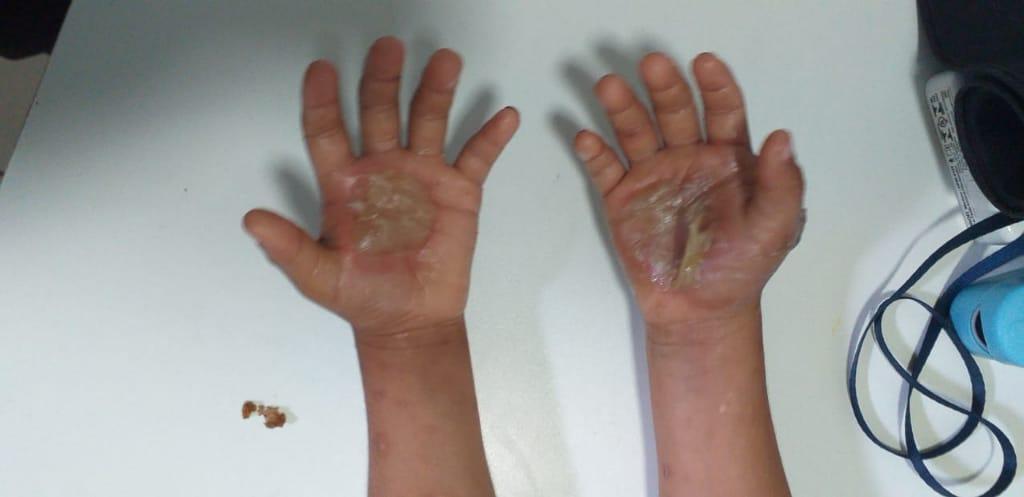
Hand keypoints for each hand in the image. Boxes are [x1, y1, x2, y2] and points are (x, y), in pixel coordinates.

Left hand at [244, 37, 519, 337]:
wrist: (410, 322)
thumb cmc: (363, 298)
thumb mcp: (319, 278)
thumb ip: (288, 248)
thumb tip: (251, 220)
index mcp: (345, 184)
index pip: (328, 131)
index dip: (322, 100)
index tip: (320, 69)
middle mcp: (383, 170)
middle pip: (380, 112)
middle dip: (383, 78)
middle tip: (388, 47)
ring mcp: (423, 176)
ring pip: (428, 121)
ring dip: (436, 90)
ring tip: (445, 60)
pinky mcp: (459, 192)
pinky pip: (476, 157)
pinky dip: (491, 136)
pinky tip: (505, 115)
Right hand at [575, 52, 803, 337]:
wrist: (699, 311)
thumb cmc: (741, 268)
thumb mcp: (776, 228)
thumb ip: (782, 184)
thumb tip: (783, 138)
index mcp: (728, 159)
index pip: (723, 111)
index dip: (716, 85)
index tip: (705, 63)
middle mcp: (688, 158)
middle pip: (674, 112)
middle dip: (663, 87)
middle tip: (652, 65)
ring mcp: (653, 177)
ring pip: (635, 132)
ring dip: (622, 108)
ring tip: (608, 86)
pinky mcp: (622, 200)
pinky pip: (606, 169)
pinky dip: (595, 153)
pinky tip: (587, 137)